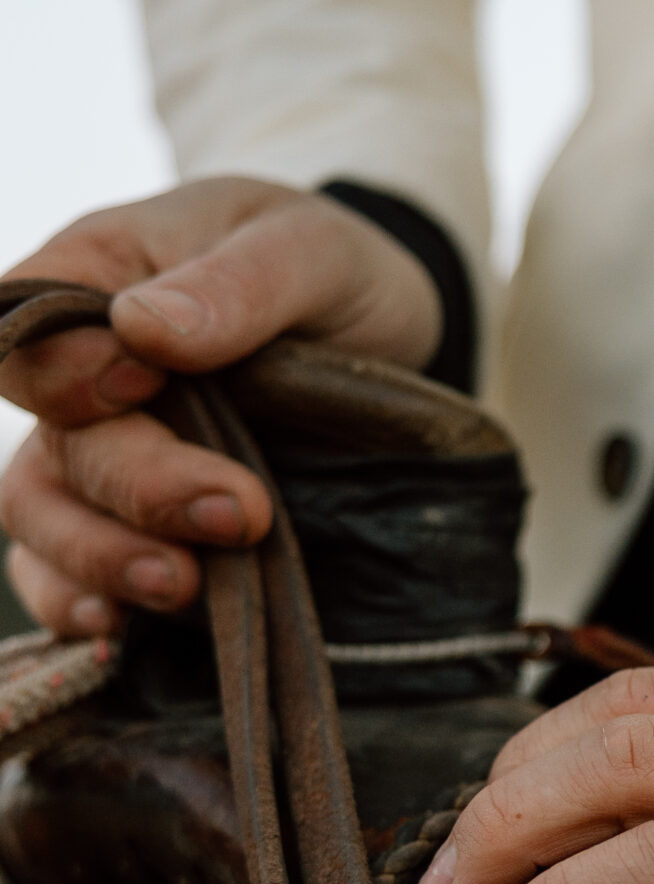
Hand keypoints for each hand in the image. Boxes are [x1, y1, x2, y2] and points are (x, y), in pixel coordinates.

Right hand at [0, 177, 440, 633]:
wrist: (387, 348)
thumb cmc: (329, 276)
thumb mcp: (308, 251)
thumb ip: (233, 285)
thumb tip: (142, 330)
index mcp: (97, 278)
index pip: (25, 330)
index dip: (65, 370)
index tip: (143, 385)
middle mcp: (78, 374)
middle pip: (57, 442)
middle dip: (138, 488)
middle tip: (240, 513)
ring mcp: (98, 457)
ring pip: (40, 516)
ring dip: (101, 559)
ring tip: (183, 586)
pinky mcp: (130, 527)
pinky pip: (61, 574)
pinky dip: (77, 605)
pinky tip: (118, 631)